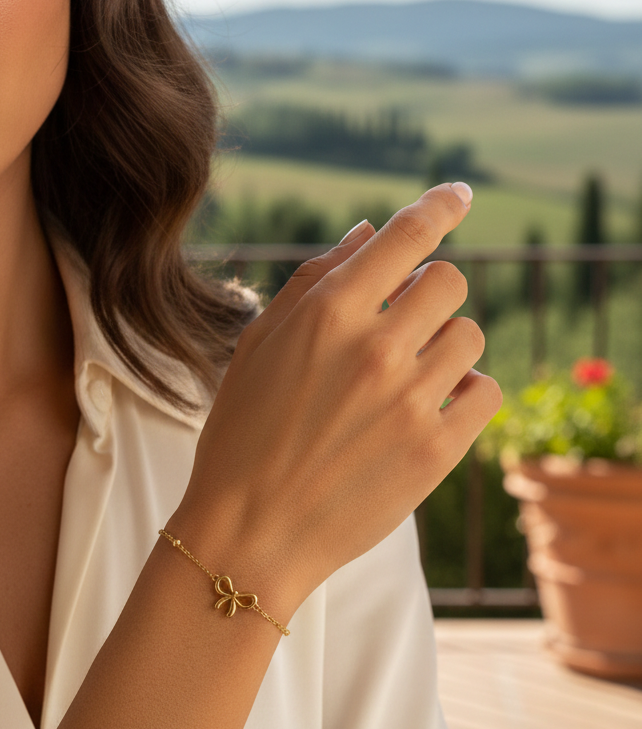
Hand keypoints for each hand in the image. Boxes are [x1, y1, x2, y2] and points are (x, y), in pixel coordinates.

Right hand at [172, 184, 501, 616]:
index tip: (460, 195)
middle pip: (449, 281)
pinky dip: (467, 392)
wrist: (248, 533)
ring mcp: (410, 401)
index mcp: (328, 312)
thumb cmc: (242, 432)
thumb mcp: (260, 342)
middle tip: (402, 324)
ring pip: (471, 336)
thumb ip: (317, 278)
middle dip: (430, 293)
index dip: (441, 205)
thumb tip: (369, 230)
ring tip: (410, 374)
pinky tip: (432, 406)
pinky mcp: (436, 451)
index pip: (407, 235)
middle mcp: (375, 347)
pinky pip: (486, 392)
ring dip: (447, 345)